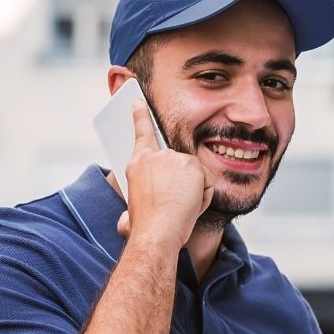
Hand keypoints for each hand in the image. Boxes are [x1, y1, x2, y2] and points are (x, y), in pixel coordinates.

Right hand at [115, 100, 213, 247]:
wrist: (156, 233)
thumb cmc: (143, 229)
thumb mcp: (130, 215)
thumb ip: (130, 211)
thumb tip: (125, 221)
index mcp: (137, 164)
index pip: (141, 133)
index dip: (140, 115)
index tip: (138, 101)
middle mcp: (154, 156)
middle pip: (180, 164)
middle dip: (183, 185)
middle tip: (172, 205)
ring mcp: (174, 158)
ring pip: (195, 175)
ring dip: (192, 193)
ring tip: (178, 207)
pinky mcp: (192, 165)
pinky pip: (207, 182)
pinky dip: (203, 197)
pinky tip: (189, 205)